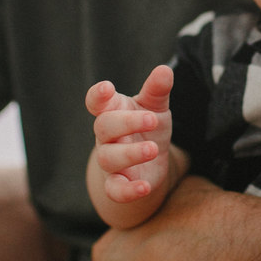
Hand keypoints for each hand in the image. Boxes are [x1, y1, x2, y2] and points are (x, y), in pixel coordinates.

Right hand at [86, 65, 174, 202]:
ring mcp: (110, 159)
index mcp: (113, 111)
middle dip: (126, 122)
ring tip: (153, 150)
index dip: (98, 95)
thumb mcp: (155, 106)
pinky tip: (144, 187)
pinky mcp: (118, 183)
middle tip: (152, 119)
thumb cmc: (148, 125)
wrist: (150, 160)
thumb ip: (157, 90)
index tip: (106, 88)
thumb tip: (165, 70)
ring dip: (130, 154)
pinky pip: (114, 189)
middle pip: (103, 127)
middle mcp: (107, 136)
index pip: (96, 102)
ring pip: (108, 158)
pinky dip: (127, 191)